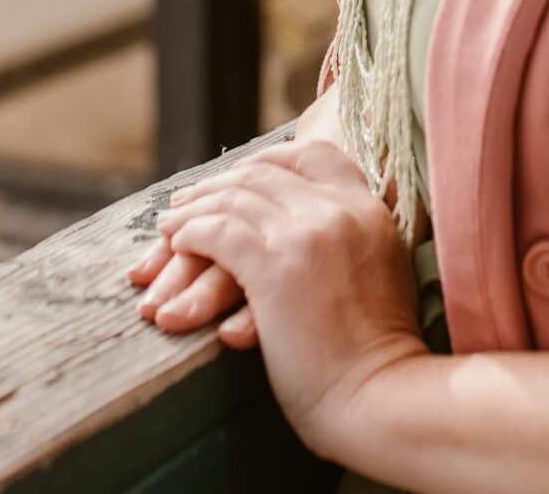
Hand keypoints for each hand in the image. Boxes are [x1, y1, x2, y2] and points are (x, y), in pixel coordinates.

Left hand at [149, 138, 429, 462]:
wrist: (379, 394)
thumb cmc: (378, 352)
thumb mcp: (380, 271)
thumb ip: (353, 240)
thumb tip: (318, 236)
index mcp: (369, 208)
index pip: (315, 154)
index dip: (270, 160)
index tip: (239, 175)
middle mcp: (338, 209)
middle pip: (266, 173)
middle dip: (219, 185)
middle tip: (186, 202)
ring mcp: (307, 234)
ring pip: (235, 198)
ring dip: (195, 210)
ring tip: (169, 226)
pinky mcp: (275, 267)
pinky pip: (219, 232)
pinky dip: (191, 234)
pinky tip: (175, 244)